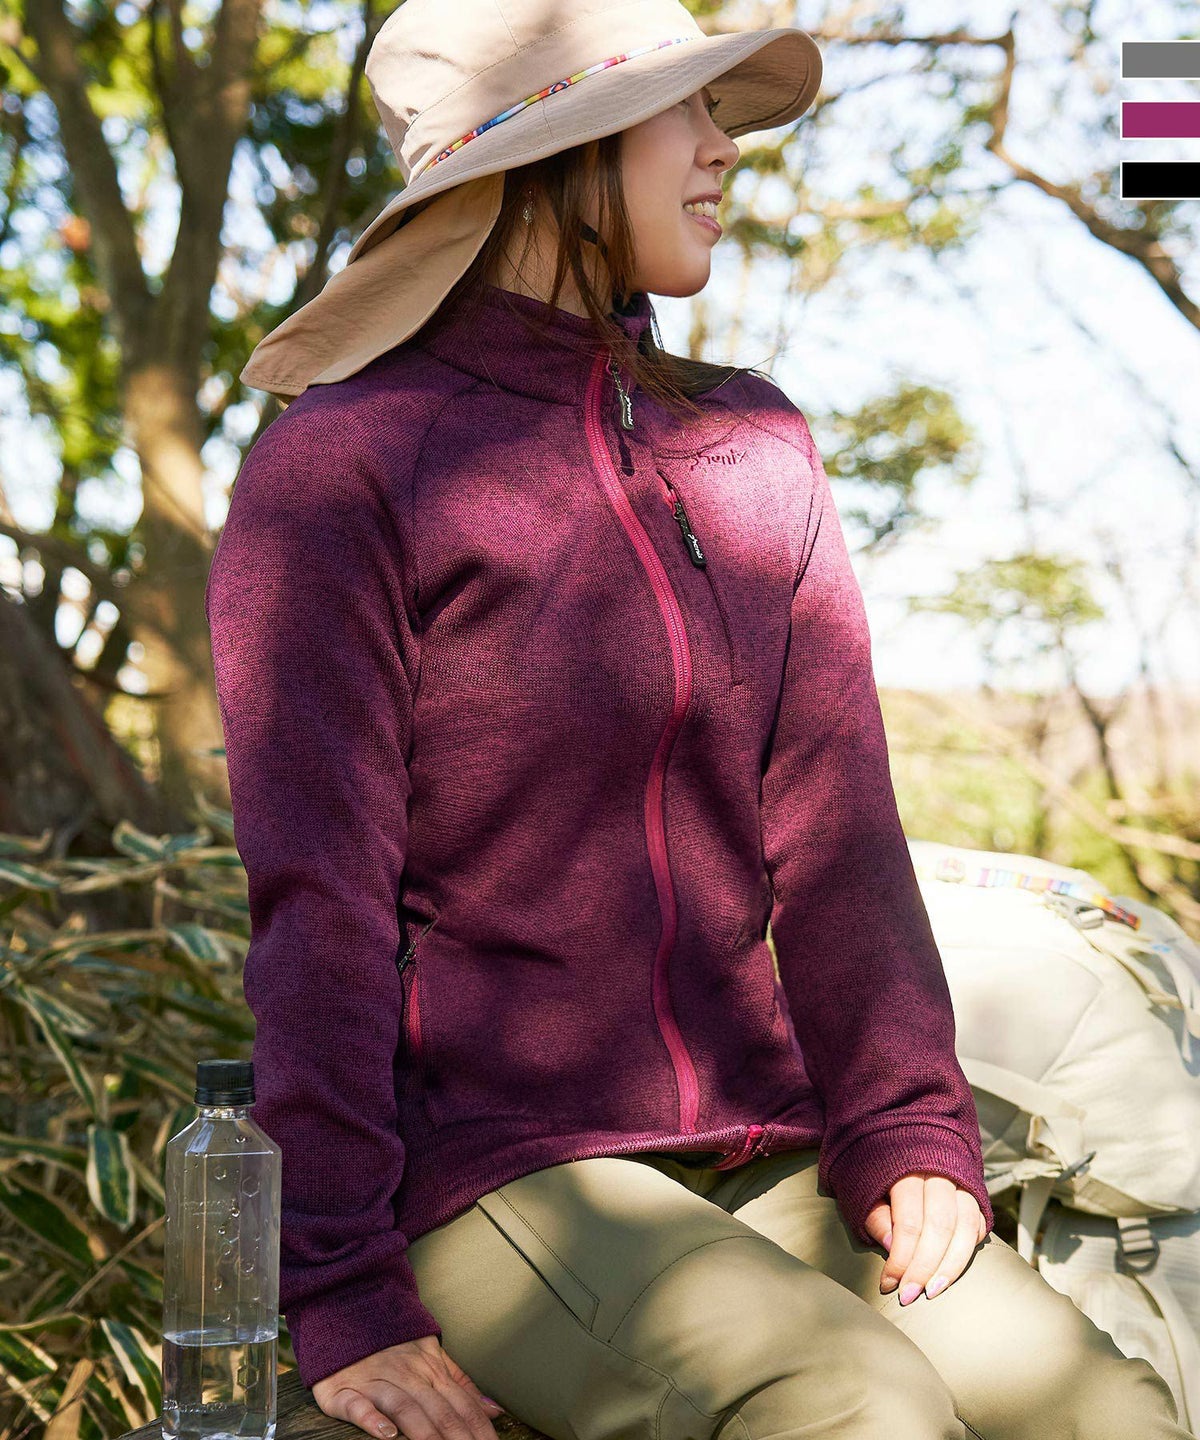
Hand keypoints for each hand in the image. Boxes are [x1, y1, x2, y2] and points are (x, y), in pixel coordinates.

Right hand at [311, 1333, 505, 1439]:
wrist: (347, 1316)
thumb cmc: (391, 1345)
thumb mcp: (431, 1357)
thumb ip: (461, 1384)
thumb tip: (495, 1411)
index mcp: (430, 1369)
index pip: (461, 1403)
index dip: (478, 1428)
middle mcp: (407, 1375)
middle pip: (437, 1408)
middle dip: (457, 1436)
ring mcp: (376, 1382)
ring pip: (404, 1407)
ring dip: (423, 1432)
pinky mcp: (344, 1391)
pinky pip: (359, 1405)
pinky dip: (372, 1420)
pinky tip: (387, 1434)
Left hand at [862, 1172, 986, 1305]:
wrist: (899, 1139)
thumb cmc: (875, 1171)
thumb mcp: (863, 1189)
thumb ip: (877, 1216)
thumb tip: (893, 1248)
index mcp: (906, 1168)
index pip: (909, 1222)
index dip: (901, 1259)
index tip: (889, 1284)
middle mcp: (939, 1173)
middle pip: (940, 1226)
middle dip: (925, 1267)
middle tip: (909, 1295)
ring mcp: (960, 1181)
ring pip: (966, 1226)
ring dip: (952, 1265)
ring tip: (934, 1290)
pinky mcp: (973, 1191)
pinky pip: (978, 1222)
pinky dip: (968, 1248)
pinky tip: (952, 1266)